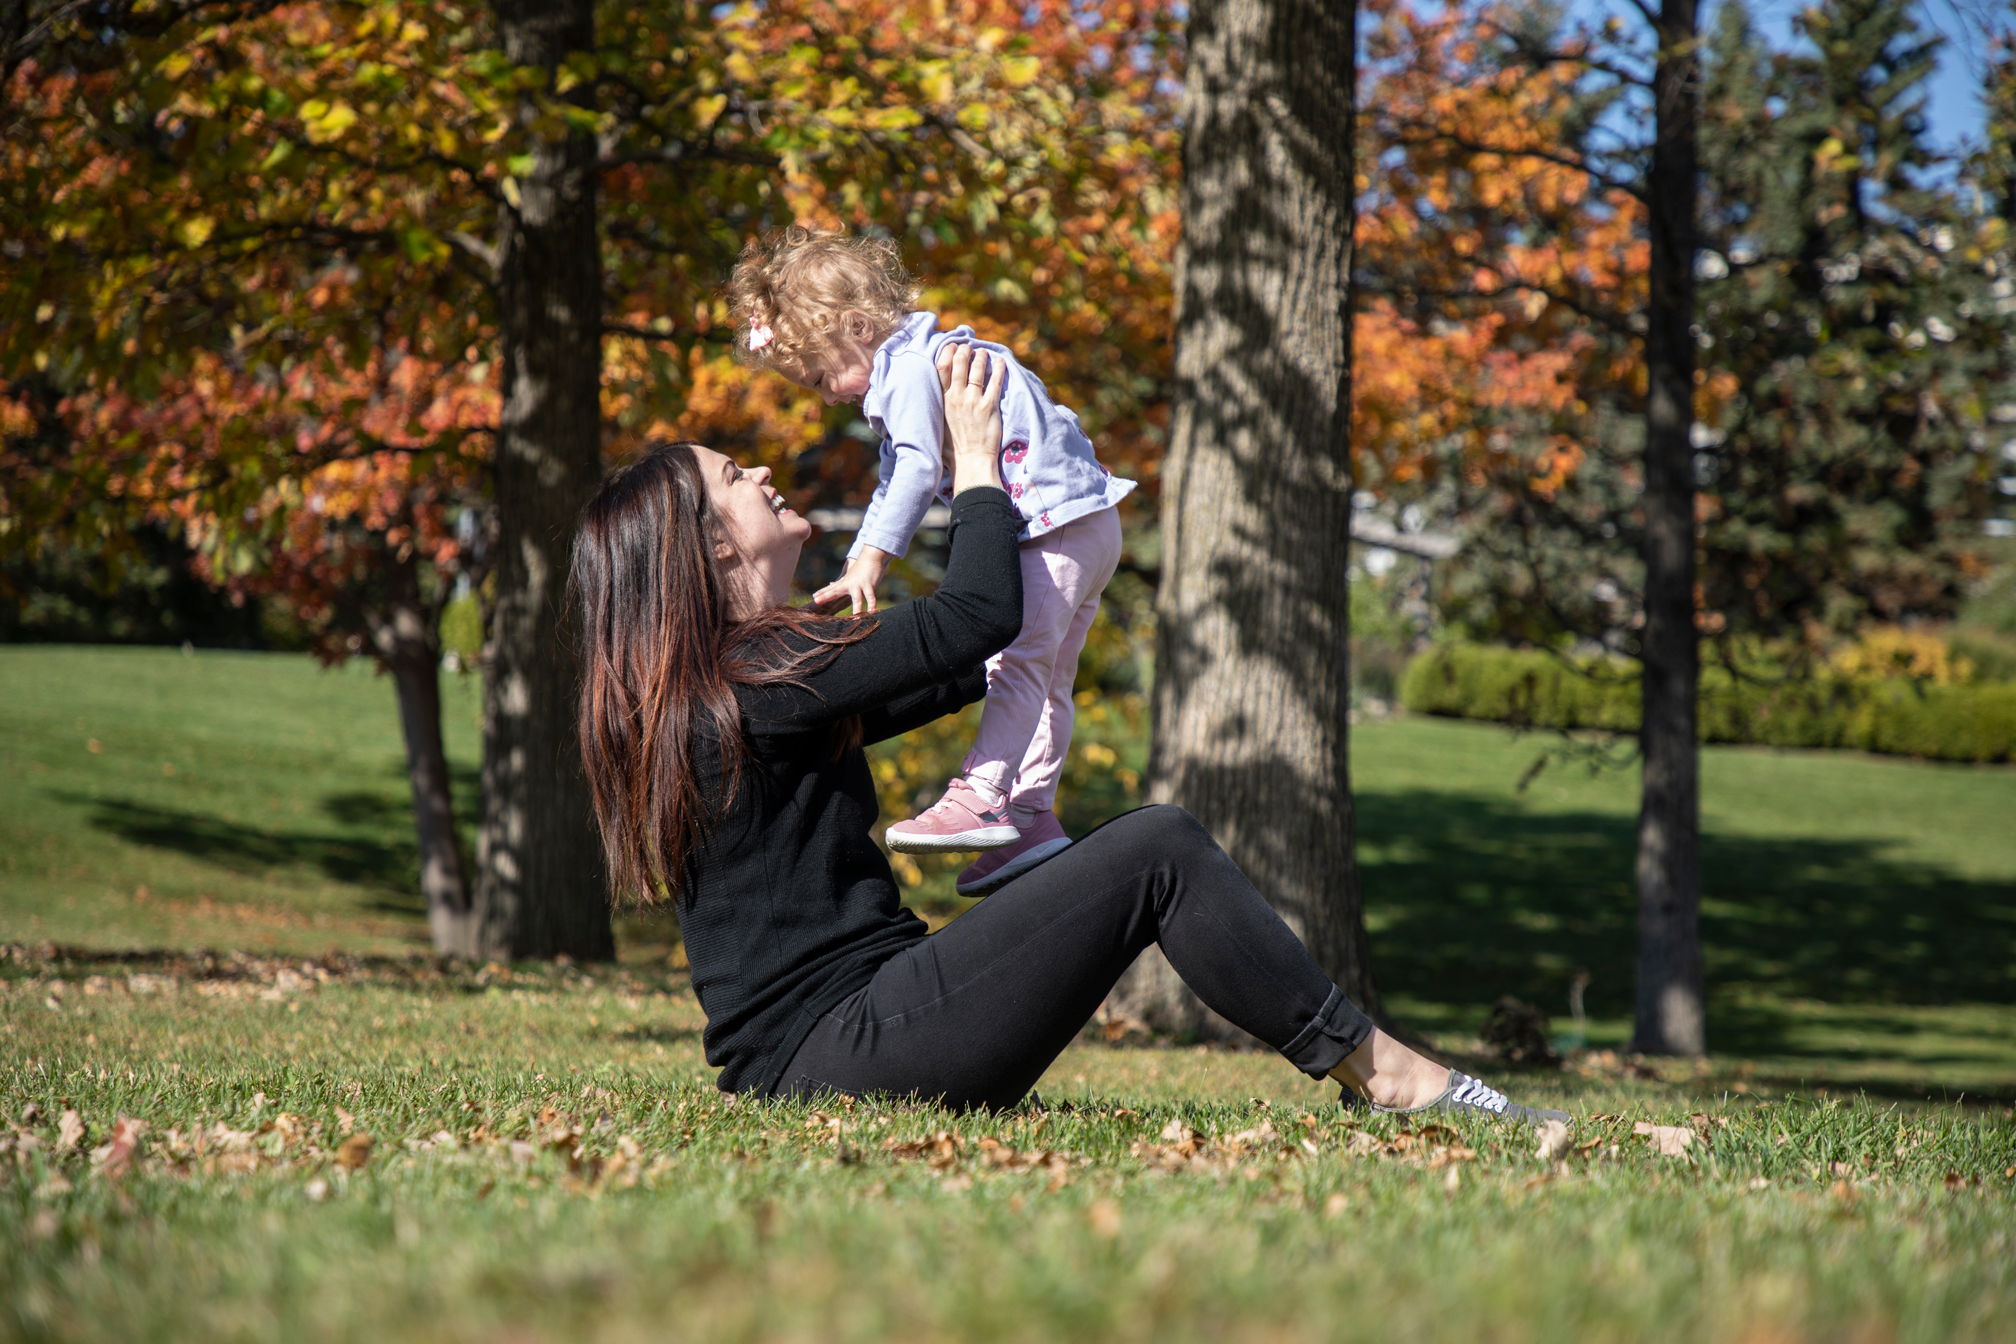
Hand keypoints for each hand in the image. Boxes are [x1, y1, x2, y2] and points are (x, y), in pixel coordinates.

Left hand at [812, 548, 889, 615]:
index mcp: (844, 583)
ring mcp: (859, 584)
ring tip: (855, 619)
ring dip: (856, 608)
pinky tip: (871, 612)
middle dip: (826, 597)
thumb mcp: (848, 576)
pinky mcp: (869, 584)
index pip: (831, 588)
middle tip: (816, 602)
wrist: (871, 556)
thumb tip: (830, 583)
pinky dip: (872, 604)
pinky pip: (870, 596)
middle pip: (836, 591)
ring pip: (856, 598)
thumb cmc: (860, 568)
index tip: (813, 598)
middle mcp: (849, 584)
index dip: (822, 593)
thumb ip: (840, 582)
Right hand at [935, 342, 1005, 495]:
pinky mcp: (990, 407)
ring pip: (977, 369)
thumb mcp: (937, 425)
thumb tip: (933, 399)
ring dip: (980, 357)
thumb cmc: (952, 450)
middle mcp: (956, 397)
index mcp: (942, 401)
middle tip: (968, 347)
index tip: (951, 347)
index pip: (941, 368)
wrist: (970, 462)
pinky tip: (1000, 361)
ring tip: (983, 353)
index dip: (947, 353)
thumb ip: (937, 409)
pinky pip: (995, 382)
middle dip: (964, 350)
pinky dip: (998, 369)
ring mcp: (973, 401)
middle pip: (959, 363)